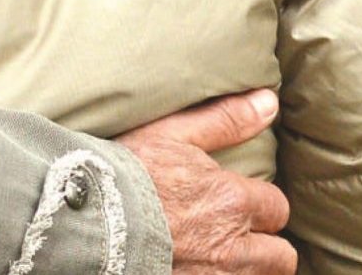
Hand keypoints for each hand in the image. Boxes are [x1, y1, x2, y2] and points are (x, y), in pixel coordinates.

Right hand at [115, 89, 299, 274]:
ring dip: (244, 270)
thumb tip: (269, 103)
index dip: (258, 207)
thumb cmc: (122, 174)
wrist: (80, 221)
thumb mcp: (171, 135)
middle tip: (236, 240)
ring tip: (217, 259)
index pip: (277, 209)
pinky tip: (197, 270)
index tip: (236, 206)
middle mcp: (232, 249)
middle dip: (264, 249)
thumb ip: (225, 120)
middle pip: (281, 258)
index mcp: (232, 201)